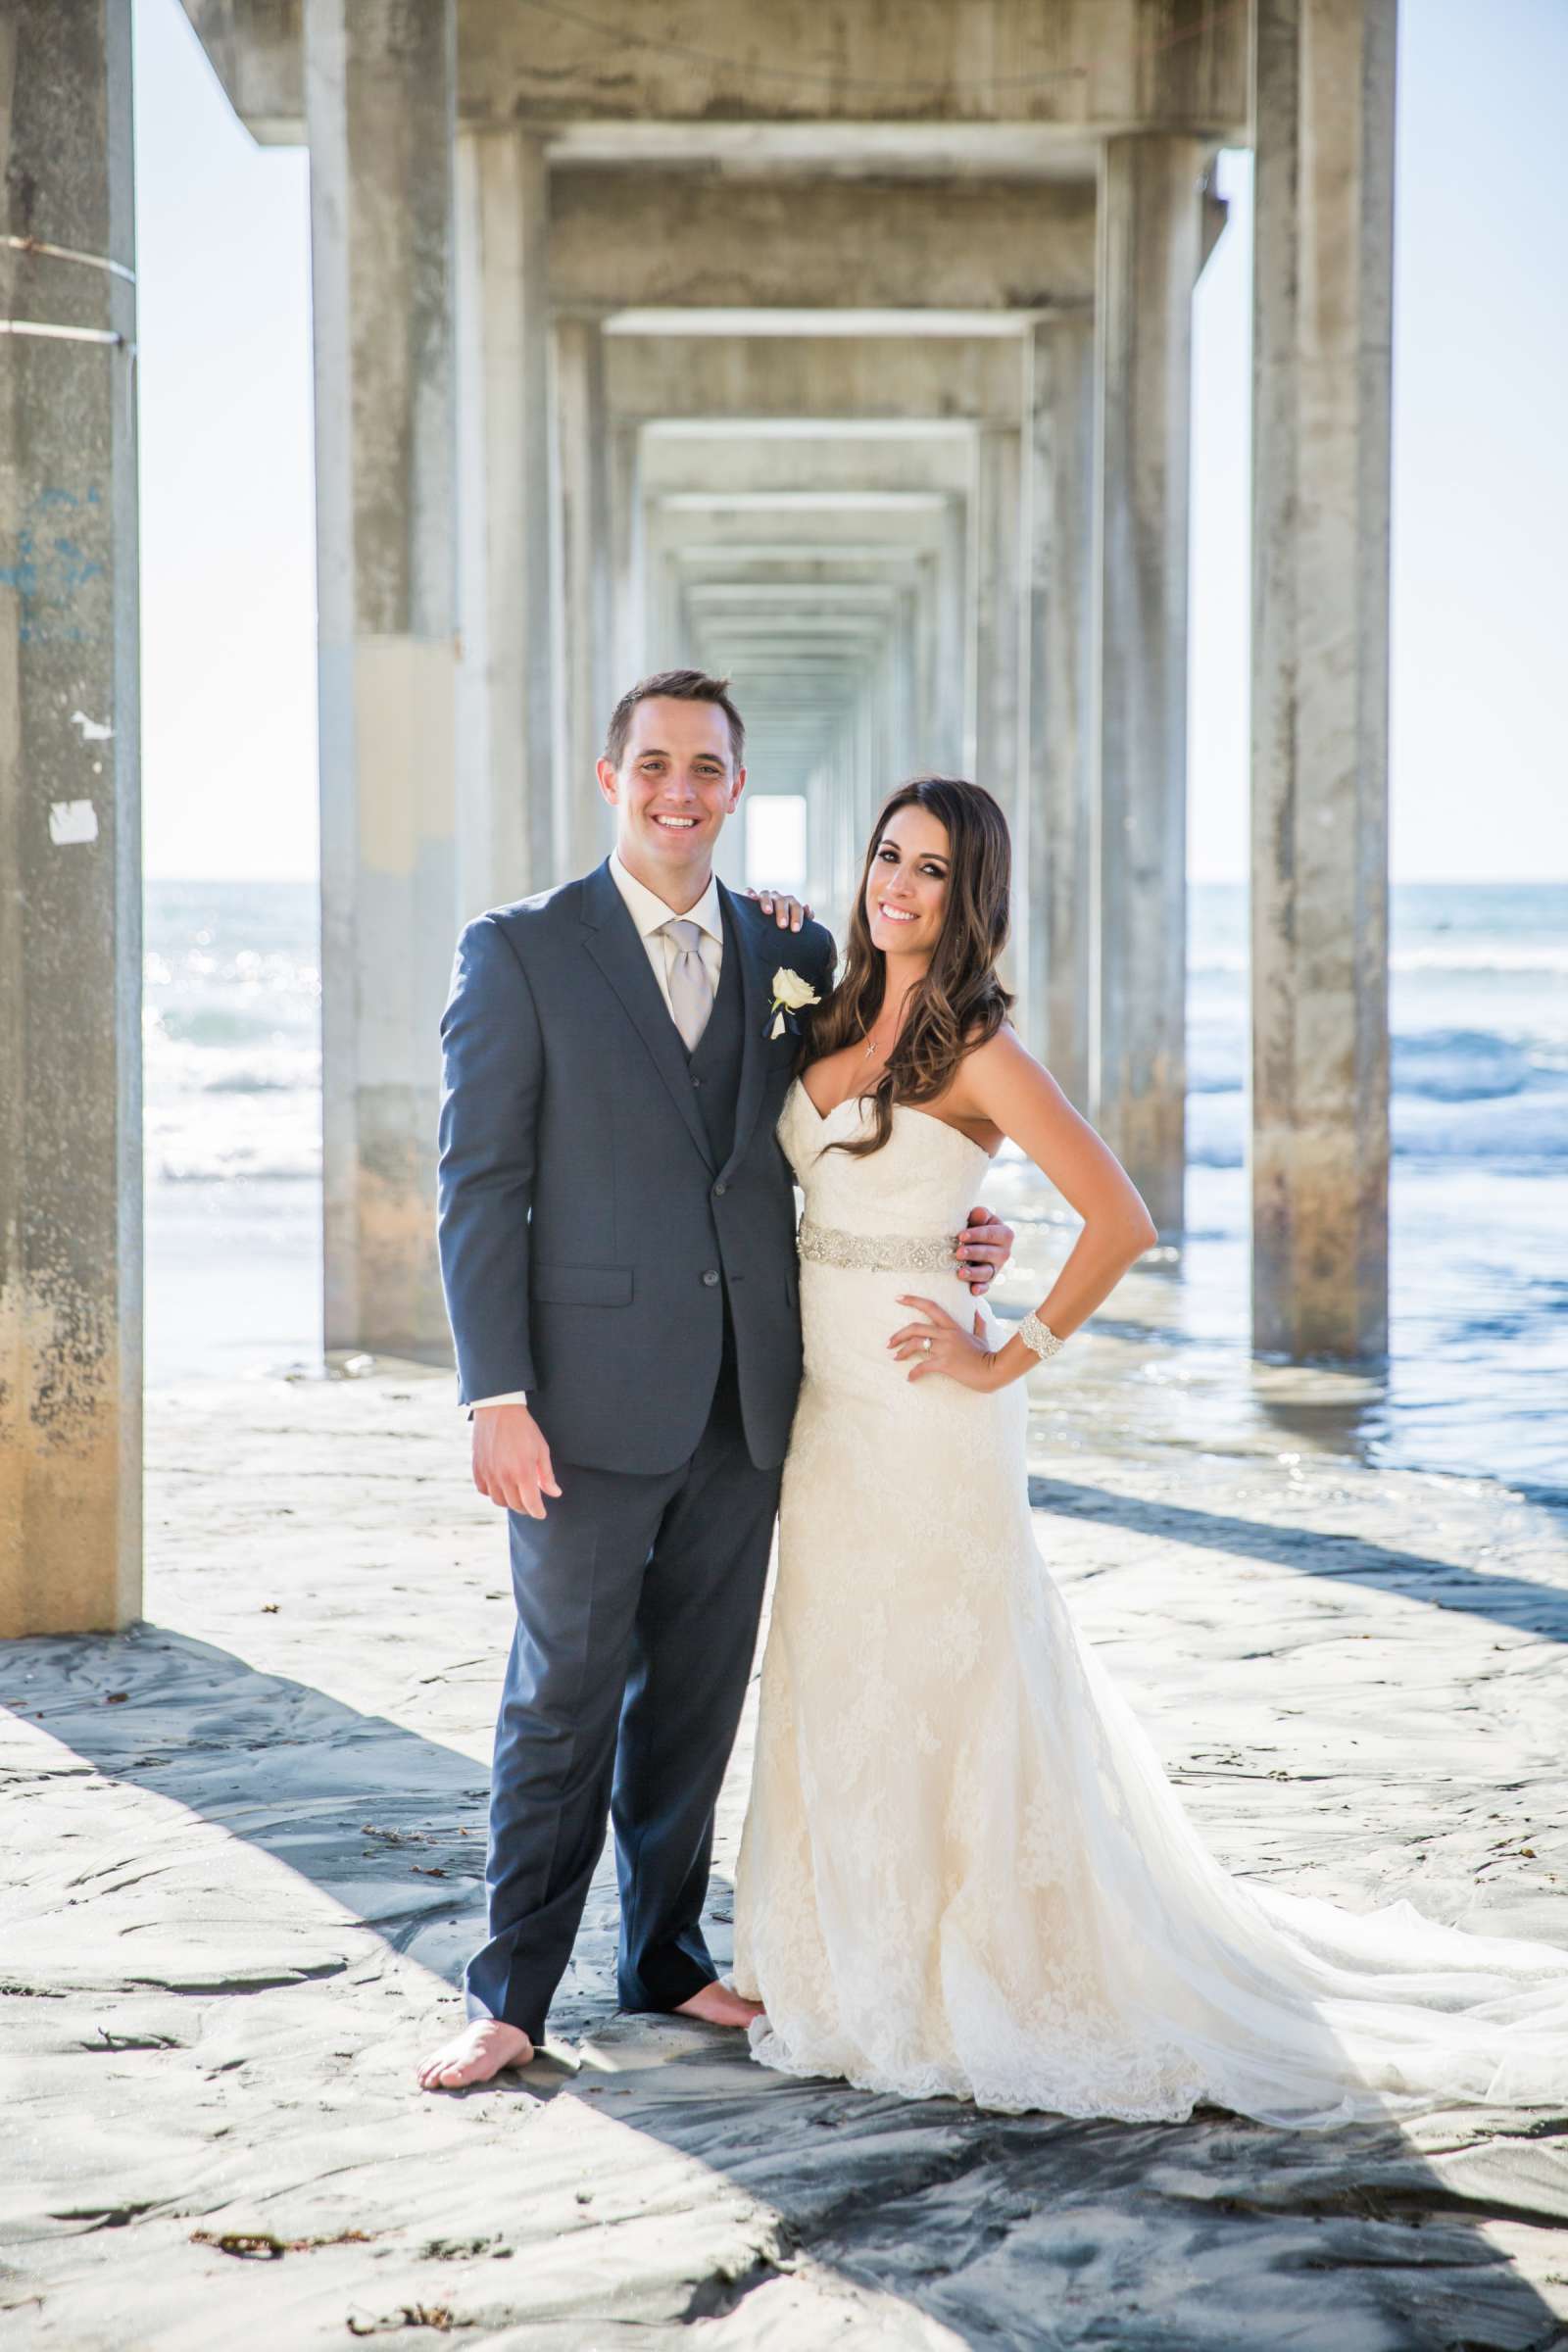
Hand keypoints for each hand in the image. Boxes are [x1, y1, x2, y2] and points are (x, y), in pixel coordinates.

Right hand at [472, 1402, 560, 1517]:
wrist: (498, 1410)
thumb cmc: (523, 1429)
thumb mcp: (541, 1449)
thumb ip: (547, 1474)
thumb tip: (555, 1493)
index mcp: (523, 1472)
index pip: (531, 1504)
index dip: (538, 1512)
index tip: (541, 1514)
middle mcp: (504, 1476)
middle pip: (515, 1505)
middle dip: (526, 1507)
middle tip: (531, 1502)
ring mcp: (488, 1474)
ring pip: (499, 1501)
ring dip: (510, 1501)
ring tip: (517, 1494)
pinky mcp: (477, 1469)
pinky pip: (484, 1491)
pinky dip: (493, 1492)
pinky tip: (501, 1485)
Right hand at [746, 886, 812, 931]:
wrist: (765, 926)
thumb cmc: (783, 928)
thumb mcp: (794, 925)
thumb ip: (804, 918)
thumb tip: (809, 912)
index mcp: (791, 904)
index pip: (796, 908)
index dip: (797, 917)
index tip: (795, 930)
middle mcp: (778, 899)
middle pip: (783, 901)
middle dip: (783, 912)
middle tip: (782, 925)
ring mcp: (765, 897)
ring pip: (766, 895)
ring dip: (768, 902)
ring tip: (768, 912)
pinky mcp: (751, 897)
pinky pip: (749, 892)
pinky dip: (750, 893)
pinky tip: (752, 898)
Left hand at [889, 1295, 1002, 1390]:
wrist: (994, 1370)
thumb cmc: (987, 1355)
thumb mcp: (982, 1336)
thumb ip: (978, 1322)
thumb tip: (977, 1310)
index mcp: (952, 1326)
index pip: (930, 1307)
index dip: (912, 1300)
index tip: (898, 1298)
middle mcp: (946, 1334)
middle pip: (915, 1327)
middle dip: (898, 1334)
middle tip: (888, 1342)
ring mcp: (945, 1348)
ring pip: (916, 1344)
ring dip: (902, 1351)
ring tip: (894, 1358)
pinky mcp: (945, 1363)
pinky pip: (923, 1366)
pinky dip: (913, 1373)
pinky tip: (909, 1378)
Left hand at [956, 1204, 1013, 1295]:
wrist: (969, 1242)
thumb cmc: (973, 1225)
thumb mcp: (977, 1218)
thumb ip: (979, 1215)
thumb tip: (979, 1213)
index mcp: (1004, 1234)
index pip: (992, 1234)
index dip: (977, 1235)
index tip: (961, 1235)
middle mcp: (1004, 1252)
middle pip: (990, 1253)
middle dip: (974, 1253)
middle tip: (958, 1253)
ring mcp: (996, 1268)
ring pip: (987, 1272)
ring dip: (974, 1273)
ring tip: (960, 1273)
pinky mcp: (988, 1281)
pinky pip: (986, 1287)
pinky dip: (980, 1289)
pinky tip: (972, 1290)